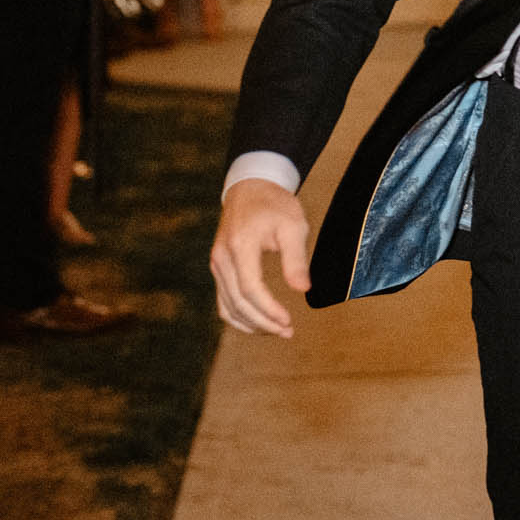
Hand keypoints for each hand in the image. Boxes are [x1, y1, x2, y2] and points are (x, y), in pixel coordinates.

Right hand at [211, 178, 311, 336]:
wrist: (250, 187)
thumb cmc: (275, 205)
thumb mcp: (293, 225)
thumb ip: (296, 258)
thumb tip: (303, 290)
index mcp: (241, 245)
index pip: (250, 288)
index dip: (268, 310)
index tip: (288, 321)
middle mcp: (223, 257)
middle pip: (238, 302)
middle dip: (263, 322)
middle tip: (288, 332)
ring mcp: (217, 264)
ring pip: (228, 306)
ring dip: (251, 324)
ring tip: (277, 331)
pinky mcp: (218, 268)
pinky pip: (224, 300)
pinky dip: (239, 316)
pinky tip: (259, 323)